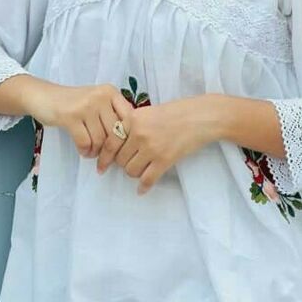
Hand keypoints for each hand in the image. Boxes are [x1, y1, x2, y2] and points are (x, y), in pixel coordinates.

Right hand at [25, 80, 133, 158]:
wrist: (43, 96)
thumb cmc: (74, 103)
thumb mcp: (97, 102)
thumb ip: (112, 115)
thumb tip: (130, 141)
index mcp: (111, 92)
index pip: (130, 118)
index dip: (127, 138)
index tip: (121, 150)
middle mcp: (101, 96)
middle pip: (116, 132)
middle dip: (111, 150)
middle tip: (105, 158)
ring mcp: (86, 105)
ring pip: (101, 139)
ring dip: (97, 152)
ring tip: (92, 152)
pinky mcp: (70, 116)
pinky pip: (85, 142)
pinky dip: (85, 151)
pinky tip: (83, 150)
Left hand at [95, 96, 213, 194]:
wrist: (200, 116)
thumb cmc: (176, 112)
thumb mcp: (149, 112)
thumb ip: (132, 125)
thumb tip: (117, 145)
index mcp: (133, 119)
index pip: (110, 143)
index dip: (104, 158)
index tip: (101, 168)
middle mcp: (139, 133)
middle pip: (120, 159)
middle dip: (124, 163)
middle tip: (132, 161)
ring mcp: (152, 147)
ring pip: (131, 171)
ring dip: (135, 172)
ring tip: (143, 167)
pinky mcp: (164, 160)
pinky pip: (147, 180)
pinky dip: (143, 187)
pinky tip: (142, 189)